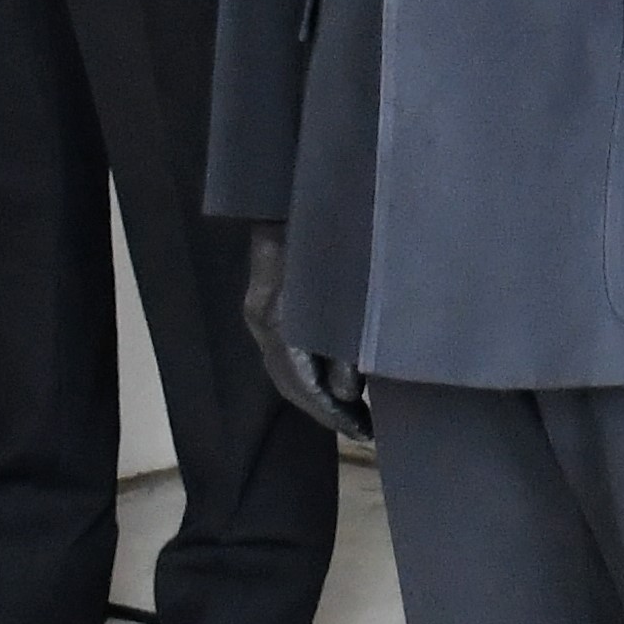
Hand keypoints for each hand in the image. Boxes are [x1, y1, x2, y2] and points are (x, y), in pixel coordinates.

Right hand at [238, 227, 368, 441]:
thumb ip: (349, 343)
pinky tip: (331, 382)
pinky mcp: (263, 305)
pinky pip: (281, 354)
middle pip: (289, 384)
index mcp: (282, 319)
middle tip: (362, 432)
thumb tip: (350, 393)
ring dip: (315, 397)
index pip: (304, 385)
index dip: (334, 414)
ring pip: (283, 372)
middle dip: (325, 412)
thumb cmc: (337, 233)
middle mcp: (263, 320)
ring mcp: (258, 312)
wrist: (292, 189)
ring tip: (352, 414)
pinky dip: (305, 375)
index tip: (364, 434)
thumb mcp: (352, 290)